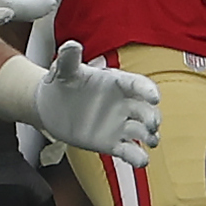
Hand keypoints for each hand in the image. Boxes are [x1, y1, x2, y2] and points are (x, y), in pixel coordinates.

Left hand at [27, 40, 161, 165]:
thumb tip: (71, 45)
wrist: (50, 106)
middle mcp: (123, 104)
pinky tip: (142, 161)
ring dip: (150, 136)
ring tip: (151, 140)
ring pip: (142, 131)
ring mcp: (119, 124)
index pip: (137, 84)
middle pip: (145, 110)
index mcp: (117, 83)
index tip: (154, 97)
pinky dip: (137, 157)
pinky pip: (129, 151)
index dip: (147, 90)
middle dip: (153, 116)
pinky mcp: (112, 143)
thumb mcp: (64, 70)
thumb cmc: (61, 83)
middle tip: (153, 124)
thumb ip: (69, 60)